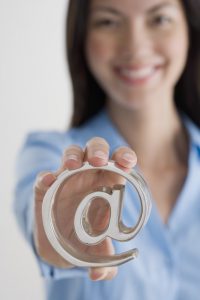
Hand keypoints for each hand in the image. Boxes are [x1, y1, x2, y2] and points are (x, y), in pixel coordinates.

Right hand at [33, 137, 136, 280]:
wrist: (58, 240)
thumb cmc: (84, 236)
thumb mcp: (94, 249)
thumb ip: (102, 260)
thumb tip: (101, 274)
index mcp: (108, 183)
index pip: (119, 163)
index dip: (125, 158)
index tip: (128, 163)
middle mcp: (89, 175)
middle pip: (96, 150)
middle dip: (99, 150)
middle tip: (100, 161)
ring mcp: (67, 178)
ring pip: (72, 154)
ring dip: (73, 156)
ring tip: (72, 166)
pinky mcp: (46, 186)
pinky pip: (45, 176)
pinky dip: (46, 176)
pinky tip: (48, 181)